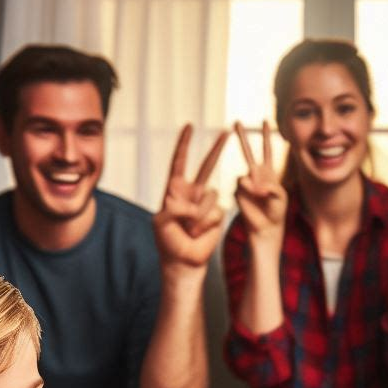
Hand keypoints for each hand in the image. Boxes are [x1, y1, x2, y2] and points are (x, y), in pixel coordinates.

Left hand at [153, 123, 229, 268]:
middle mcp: (192, 193)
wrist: (184, 261)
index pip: (179, 162)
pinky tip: (199, 232)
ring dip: (199, 215)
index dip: (184, 144)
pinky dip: (207, 222)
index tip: (189, 126)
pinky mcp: (217, 215)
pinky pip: (217, 211)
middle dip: (217, 148)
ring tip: (189, 229)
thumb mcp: (161, 222)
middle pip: (206, 165)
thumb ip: (174, 208)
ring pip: (211, 196)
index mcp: (174, 190)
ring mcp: (206, 203)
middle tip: (227, 131)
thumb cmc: (168, 241)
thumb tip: (194, 206)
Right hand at [233, 120, 287, 243]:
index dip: (266, 136)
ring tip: (261, 195)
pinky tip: (255, 198)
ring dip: (255, 184)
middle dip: (242, 137)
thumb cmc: (276, 212)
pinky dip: (250, 191)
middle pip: (247, 151)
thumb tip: (252, 182)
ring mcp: (245, 183)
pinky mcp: (238, 192)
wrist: (266, 227)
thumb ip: (270, 185)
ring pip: (245, 174)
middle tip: (236, 121)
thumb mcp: (281, 196)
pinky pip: (242, 186)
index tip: (265, 120)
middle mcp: (255, 174)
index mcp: (268, 172)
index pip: (267, 150)